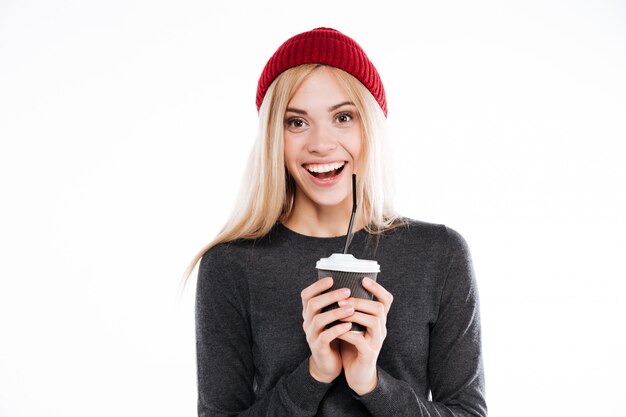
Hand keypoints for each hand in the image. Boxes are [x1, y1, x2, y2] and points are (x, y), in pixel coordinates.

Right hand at [301, 277, 353, 382]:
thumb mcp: (330, 318)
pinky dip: (337, 329)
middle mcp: (307, 322)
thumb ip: (333, 304)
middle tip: (347, 291)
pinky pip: (326, 336)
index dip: (317, 286)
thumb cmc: (332, 335)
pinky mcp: (318, 347)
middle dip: (330, 296)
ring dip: (336, 312)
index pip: (306, 295)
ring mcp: (311, 335)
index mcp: (309, 313)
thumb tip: (348, 284)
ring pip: (319, 320)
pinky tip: (349, 325)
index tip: (332, 279)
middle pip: (312, 304)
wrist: (328, 362)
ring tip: (352, 308)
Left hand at [337, 277, 393, 394]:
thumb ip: (351, 311)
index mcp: (378, 320)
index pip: (386, 300)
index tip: (363, 279)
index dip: (377, 288)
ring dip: (354, 315)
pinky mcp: (368, 354)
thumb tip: (338, 291)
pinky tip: (337, 330)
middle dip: (359, 301)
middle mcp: (381, 329)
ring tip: (338, 311)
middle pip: (379, 308)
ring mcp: (376, 341)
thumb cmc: (354, 346)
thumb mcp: (354, 326)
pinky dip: (347, 333)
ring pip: (373, 321)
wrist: (358, 374)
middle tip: (342, 299)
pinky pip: (360, 340)